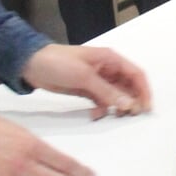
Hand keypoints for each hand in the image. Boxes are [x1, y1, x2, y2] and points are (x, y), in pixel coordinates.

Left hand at [21, 43, 152, 118]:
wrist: (30, 64)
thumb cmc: (59, 63)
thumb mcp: (84, 76)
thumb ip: (107, 91)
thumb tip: (128, 105)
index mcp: (110, 59)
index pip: (136, 74)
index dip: (144, 90)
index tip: (145, 108)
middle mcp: (107, 69)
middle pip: (128, 86)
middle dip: (131, 100)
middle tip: (130, 116)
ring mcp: (97, 80)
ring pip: (115, 95)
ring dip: (116, 106)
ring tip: (113, 116)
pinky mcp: (86, 89)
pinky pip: (101, 101)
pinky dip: (102, 108)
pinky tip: (95, 115)